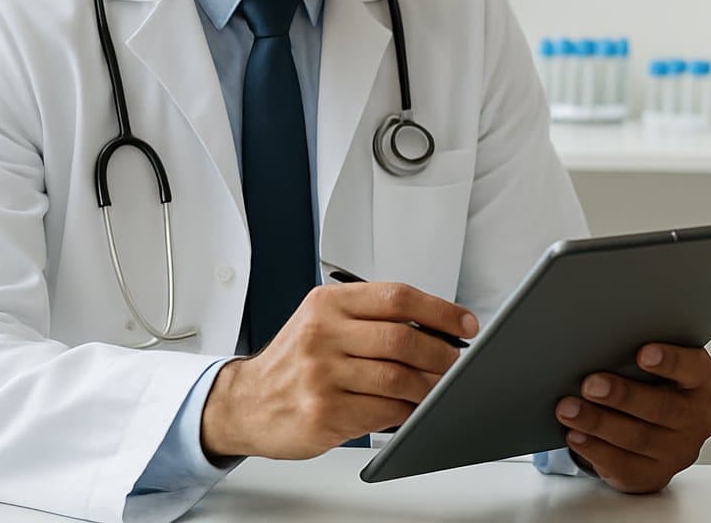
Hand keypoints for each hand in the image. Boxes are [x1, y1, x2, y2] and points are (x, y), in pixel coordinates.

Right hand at [200, 282, 478, 459]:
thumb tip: (436, 326)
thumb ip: (371, 318)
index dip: (440, 310)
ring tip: (440, 387)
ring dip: (429, 386)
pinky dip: (407, 410)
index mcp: (328, 304)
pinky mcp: (323, 412)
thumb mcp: (324, 321)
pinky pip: (383, 410)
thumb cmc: (295, 360)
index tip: (464, 324)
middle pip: (402, 338)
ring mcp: (321, 375)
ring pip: (397, 378)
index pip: (397, 297)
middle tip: (456, 361)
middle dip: (441, 352)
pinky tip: (413, 408)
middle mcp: (322, 335)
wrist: (246, 402)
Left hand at [555, 343, 710, 492]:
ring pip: (637, 438)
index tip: (643, 353)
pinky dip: (595, 449)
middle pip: (661, 408)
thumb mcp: (659, 366)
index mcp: (702, 381)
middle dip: (622, 396)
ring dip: (598, 422)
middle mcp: (697, 418)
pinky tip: (576, 435)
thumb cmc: (654, 384)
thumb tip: (604, 345)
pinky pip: (623, 465)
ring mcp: (678, 451)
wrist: (660, 431)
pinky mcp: (654, 475)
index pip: (693, 368)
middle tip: (590, 384)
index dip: (670, 361)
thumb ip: (642, 356)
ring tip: (569, 409)